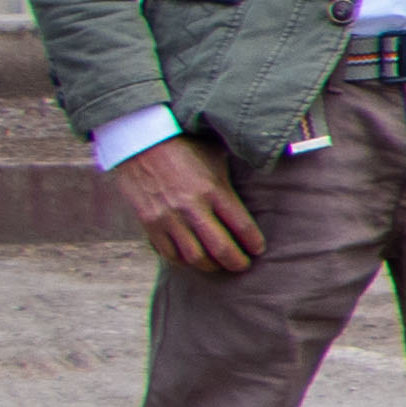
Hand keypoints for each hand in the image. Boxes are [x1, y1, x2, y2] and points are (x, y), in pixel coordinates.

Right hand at [112, 133, 262, 275]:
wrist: (140, 140)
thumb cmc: (185, 145)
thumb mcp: (216, 154)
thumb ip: (236, 173)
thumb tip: (264, 172)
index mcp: (215, 189)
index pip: (242, 227)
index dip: (254, 243)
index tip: (258, 249)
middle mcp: (192, 207)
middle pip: (221, 249)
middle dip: (236, 262)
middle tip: (242, 265)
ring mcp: (168, 217)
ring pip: (195, 257)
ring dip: (210, 266)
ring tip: (218, 265)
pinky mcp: (149, 222)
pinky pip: (169, 253)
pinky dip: (182, 261)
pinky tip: (191, 259)